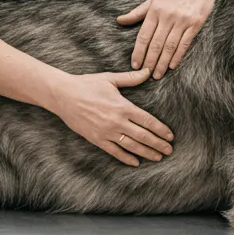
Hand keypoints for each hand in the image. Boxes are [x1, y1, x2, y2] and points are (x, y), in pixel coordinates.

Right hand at [47, 69, 173, 165]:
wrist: (63, 95)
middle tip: (169, 150)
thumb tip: (148, 71)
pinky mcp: (96, 139)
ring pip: (131, 146)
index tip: (170, 136)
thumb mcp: (110, 79)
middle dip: (158, 144)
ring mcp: (106, 132)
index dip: (161, 130)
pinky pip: (114, 151)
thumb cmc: (87, 84)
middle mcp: (117, 121)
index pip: (147, 121)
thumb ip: (131, 78)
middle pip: (143, 136)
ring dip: (146, 152)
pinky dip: (126, 158)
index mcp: (123, 106)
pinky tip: (136, 162)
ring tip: (157, 157)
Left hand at [117, 0, 233, 78]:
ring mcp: (182, 20)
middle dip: (150, 61)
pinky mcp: (195, 24)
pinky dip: (177, 56)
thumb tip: (119, 20)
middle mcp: (167, 15)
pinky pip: (184, 43)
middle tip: (145, 74)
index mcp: (155, 9)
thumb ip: (137, 12)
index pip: (144, 35)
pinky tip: (172, 66)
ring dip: (162, 63)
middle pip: (156, 43)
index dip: (138, 52)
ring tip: (157, 74)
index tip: (135, 64)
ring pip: (169, 46)